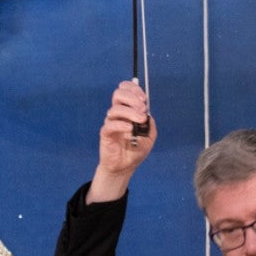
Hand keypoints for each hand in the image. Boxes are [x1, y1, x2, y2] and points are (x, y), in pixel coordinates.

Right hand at [89, 80, 155, 200]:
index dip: (134, 89)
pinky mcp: (106, 133)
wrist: (125, 166)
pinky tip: (130, 130)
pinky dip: (121, 125)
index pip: (125, 90)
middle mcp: (118, 113)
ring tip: (139, 121)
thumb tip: (147, 114)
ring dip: (130, 112)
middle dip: (132, 98)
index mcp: (128, 109)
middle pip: (118, 94)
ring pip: (116, 109)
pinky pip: (110, 124)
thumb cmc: (135, 149)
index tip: (144, 99)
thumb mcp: (150, 135)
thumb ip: (150, 123)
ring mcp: (111, 122)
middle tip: (142, 108)